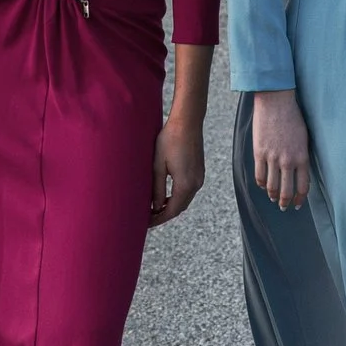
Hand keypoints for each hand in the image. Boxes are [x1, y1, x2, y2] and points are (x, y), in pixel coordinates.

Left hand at [149, 108, 204, 228]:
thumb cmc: (169, 140)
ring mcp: (199, 178)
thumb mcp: (158, 166)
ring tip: (155, 209)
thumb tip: (155, 207)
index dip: (159, 219)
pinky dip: (178, 197)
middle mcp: (196, 184)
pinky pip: (189, 191)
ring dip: (172, 206)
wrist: (187, 122)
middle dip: (165, 215)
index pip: (172, 211)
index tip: (146, 223)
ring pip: (185, 200)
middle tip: (148, 218)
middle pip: (180, 208)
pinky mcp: (199, 171)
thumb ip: (157, 189)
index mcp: (185, 185)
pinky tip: (167, 196)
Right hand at [250, 88, 310, 209]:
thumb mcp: (304, 138)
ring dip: (273, 196)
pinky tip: (263, 186)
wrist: (276, 101)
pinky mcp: (259, 153)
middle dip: (286, 203)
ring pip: (272, 186)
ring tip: (274, 199)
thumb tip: (298, 172)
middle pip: (286, 191)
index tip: (298, 204)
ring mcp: (272, 158)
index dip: (300, 198)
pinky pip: (259, 175)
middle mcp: (288, 160)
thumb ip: (301, 156)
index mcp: (302, 157)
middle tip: (285, 207)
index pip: (303, 186)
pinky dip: (261, 184)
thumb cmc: (293, 117)